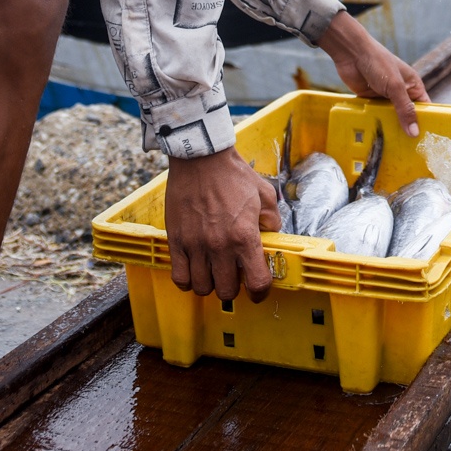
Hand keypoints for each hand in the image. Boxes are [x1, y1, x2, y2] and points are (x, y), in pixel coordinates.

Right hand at [164, 148, 280, 302]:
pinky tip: (194, 270)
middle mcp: (220, 246)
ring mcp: (196, 245)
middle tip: (233, 276)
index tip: (258, 290)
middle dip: (233, 288)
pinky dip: (187, 280)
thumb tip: (271, 236)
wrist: (201, 158)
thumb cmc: (233, 174)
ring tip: (213, 272)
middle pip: (226, 291)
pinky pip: (179, 276)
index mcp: (245, 236)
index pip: (256, 282)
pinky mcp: (177, 240)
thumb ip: (272, 220)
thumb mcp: (265, 194)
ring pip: (202, 288)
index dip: (260, 292)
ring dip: (210, 284)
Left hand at [316, 12, 429, 137]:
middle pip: (407, 115)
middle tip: (411, 149)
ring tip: (394, 147)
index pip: (424, 107)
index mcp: (412, 85)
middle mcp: (400, 92)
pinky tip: (377, 136)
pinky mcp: (370, 99)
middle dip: (407, 128)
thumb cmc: (378, 62)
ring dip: (391, 127)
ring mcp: (385, 96)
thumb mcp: (395, 87)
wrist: (351, 53)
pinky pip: (376, 115)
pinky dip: (376, 122)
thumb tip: (415, 132)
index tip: (427, 139)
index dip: (426, 122)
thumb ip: (404, 109)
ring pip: (391, 117)